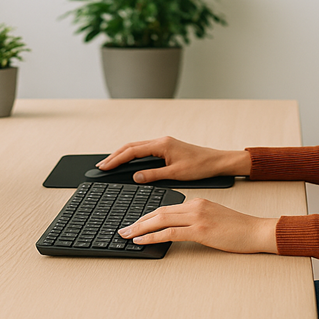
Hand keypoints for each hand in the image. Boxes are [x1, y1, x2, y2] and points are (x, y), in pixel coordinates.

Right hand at [97, 136, 250, 183]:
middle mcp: (161, 141)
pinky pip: (144, 150)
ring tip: (110, 163)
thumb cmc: (201, 166)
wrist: (217, 161)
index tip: (105, 166)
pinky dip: (133, 155)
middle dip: (115, 155)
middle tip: (102, 165)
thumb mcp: (175, 174)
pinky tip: (128, 162)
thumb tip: (136, 177)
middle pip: (131, 146)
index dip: (116, 159)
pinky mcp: (167, 148)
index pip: (132, 151)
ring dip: (123, 154)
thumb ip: (154, 175)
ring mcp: (164, 143)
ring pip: (137, 147)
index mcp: (162, 145)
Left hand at [118, 197, 278, 253]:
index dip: (147, 216)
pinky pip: (170, 232)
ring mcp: (198, 217)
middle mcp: (195, 206)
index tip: (134, 223)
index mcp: (197, 202)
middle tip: (123, 229)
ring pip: (161, 219)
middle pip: (159, 211)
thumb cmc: (238, 229)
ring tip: (126, 235)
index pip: (166, 207)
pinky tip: (142, 241)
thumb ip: (196, 220)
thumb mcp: (214, 219)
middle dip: (138, 221)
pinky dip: (153, 236)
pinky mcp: (201, 230)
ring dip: (140, 228)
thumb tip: (177, 229)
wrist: (256, 231)